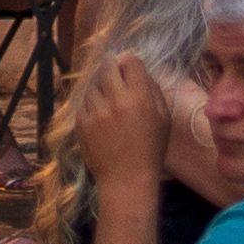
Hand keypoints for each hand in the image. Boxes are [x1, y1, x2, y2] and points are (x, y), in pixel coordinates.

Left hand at [77, 52, 170, 184]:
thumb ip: (153, 89)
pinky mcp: (81, 120)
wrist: (126, 181)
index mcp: (139, 98)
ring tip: (109, 105)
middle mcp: (115, 99)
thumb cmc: (150, 151)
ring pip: (94, 83)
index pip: (130, 62)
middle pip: (108, 65)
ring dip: (101, 88)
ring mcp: (95, 110)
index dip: (131, 65)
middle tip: (116, 81)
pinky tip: (100, 119)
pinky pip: (84, 101)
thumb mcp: (163, 120)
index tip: (130, 73)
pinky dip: (91, 105)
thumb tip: (137, 68)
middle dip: (112, 69)